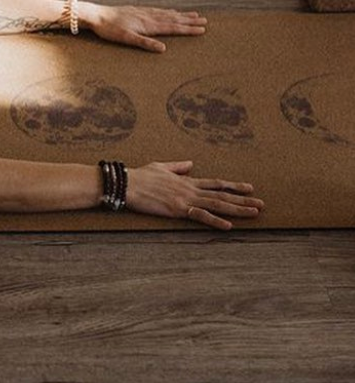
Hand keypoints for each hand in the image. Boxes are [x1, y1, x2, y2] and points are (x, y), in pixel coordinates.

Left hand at [82, 3, 207, 51]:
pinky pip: (158, 11)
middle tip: (205, 21)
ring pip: (167, 13)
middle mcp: (149, 17)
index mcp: (149, 25)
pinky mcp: (137, 11)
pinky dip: (167, 11)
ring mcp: (144, 13)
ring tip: (193, 14)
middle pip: (173, 19)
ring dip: (181, 15)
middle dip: (189, 21)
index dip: (188, 29)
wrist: (96, 15)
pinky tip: (170, 11)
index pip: (173, 27)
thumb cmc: (110, 29)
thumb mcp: (127, 39)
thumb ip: (145, 43)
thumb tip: (164, 49)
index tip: (203, 29)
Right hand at [126, 161, 262, 230]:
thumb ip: (178, 167)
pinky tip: (229, 226)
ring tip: (254, 212)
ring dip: (237, 209)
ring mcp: (185, 199)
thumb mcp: (161, 167)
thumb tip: (190, 163)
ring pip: (216, 204)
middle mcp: (190, 189)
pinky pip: (200, 216)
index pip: (215, 184)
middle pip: (222, 195)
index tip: (249, 188)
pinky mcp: (178, 209)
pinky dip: (216, 220)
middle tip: (262, 204)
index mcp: (187, 181)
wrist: (127, 183)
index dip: (233, 186)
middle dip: (243, 200)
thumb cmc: (141, 176)